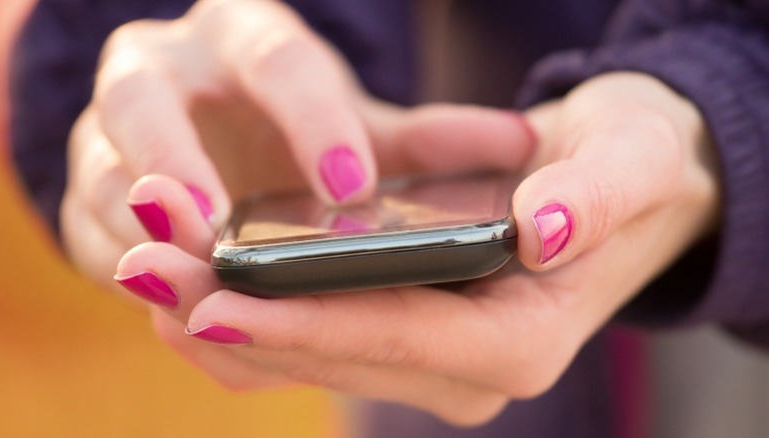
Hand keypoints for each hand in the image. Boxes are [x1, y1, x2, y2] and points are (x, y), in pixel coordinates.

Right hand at [62, 0, 533, 293]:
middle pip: (145, 100)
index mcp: (245, 38)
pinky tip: (173, 310)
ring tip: (178, 279)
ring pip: (99, 170)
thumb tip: (522, 145)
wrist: (212, 121)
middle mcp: (165, 70)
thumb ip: (429, 139)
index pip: (276, 61)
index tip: (350, 189)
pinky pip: (89, 231)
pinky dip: (125, 269)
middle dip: (173, 162)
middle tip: (217, 228)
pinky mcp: (90, 185)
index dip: (310, 121)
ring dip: (132, 228)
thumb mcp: (359, 121)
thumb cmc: (296, 122)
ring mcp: (110, 125)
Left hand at [118, 68, 717, 424]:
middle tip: (143, 272)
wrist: (622, 183)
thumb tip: (542, 229)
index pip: (400, 336)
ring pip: (311, 356)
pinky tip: (194, 278)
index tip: (215, 303)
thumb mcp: (630, 163)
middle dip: (238, 320)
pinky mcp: (408, 337)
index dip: (308, 323)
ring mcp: (435, 360)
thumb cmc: (628, 168)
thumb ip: (595, 199)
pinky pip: (315, 341)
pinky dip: (253, 315)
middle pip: (337, 354)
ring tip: (144, 273)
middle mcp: (472, 367)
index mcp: (522, 338)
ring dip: (226, 319)